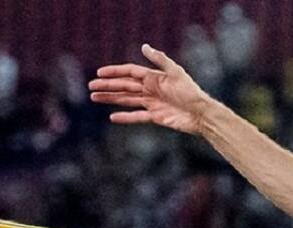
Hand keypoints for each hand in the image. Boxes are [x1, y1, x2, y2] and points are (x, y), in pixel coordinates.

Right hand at [88, 44, 211, 134]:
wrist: (201, 114)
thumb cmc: (190, 92)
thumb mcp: (175, 73)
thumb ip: (160, 60)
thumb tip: (144, 46)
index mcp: (154, 77)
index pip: (130, 73)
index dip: (115, 72)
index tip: (99, 73)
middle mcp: (151, 89)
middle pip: (125, 86)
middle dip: (108, 86)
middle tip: (91, 87)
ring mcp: (152, 103)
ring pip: (127, 100)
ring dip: (111, 99)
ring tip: (95, 98)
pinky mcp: (156, 117)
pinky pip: (137, 117)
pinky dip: (125, 117)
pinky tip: (112, 117)